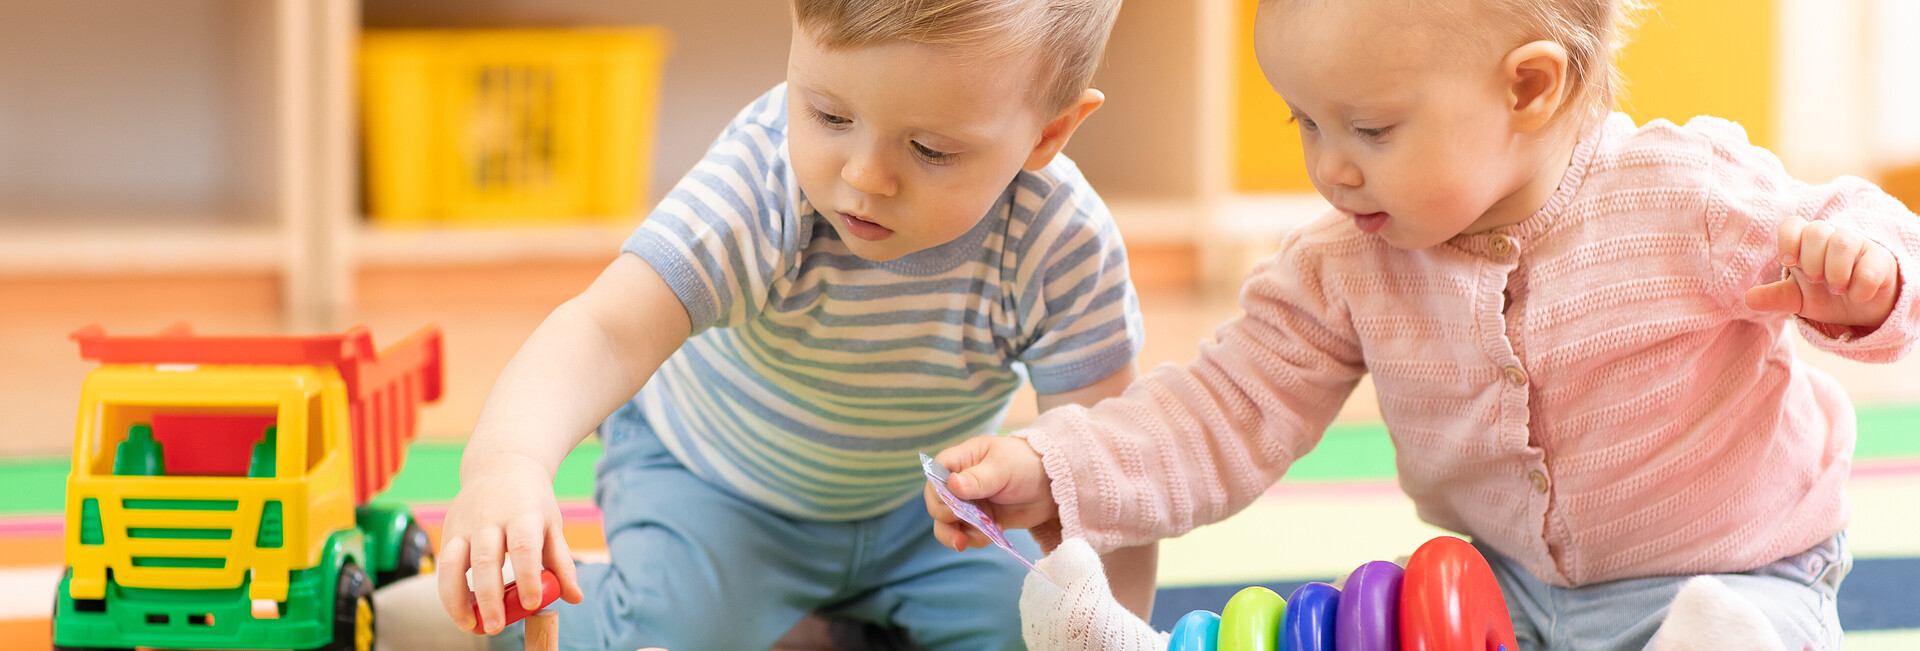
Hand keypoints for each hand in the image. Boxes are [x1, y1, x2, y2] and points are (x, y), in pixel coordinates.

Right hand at [436, 453, 583, 634]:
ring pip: (453, 564)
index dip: (527, 576)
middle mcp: (490, 518)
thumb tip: (574, 597)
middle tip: (496, 628)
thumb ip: (561, 561)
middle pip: (486, 560)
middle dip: (489, 597)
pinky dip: (448, 591)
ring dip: (457, 599)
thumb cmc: (531, 501)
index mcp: (523, 513)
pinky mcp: (449, 531)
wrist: (501, 464)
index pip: (524, 546)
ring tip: (469, 625)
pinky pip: (443, 565)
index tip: (531, 604)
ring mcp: (465, 524)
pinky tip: (461, 611)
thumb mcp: (551, 524)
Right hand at [925, 436, 1057, 550]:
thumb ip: (978, 479)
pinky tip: (994, 533)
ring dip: (957, 534)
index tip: (952, 504)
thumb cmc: (1027, 464)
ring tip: (978, 538)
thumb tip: (952, 484)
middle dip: (947, 518)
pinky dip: (975, 539)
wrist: (1053, 486)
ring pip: (947, 524)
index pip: (934, 475)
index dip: (937, 492)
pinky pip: (967, 535)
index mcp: (961, 461)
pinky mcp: (982, 522)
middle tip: (964, 521)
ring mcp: (970, 504)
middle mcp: (960, 483)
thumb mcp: (1003, 467)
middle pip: (936, 504)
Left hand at [1744, 215, 1902, 334]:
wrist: (1863, 309)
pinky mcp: (1882, 261)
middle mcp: (1831, 239)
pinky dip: (1861, 284)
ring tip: (1837, 289)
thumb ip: (1775, 296)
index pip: (1793, 225)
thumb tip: (1748, 298)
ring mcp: (1859, 246)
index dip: (1788, 239)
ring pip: (1844, 241)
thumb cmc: (1826, 295)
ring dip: (1835, 269)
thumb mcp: (1798, 298)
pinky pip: (1872, 265)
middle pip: (1817, 230)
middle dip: (1812, 258)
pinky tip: (1856, 296)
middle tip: (1815, 280)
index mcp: (1806, 244)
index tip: (1789, 262)